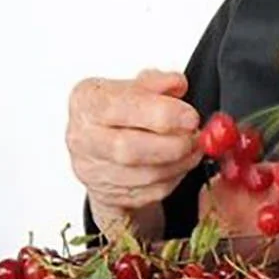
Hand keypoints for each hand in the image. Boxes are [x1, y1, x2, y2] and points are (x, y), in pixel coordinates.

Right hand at [66, 71, 198, 232]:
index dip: (162, 114)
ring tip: (193, 149)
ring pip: (143, 176)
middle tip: (195, 136)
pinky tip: (180, 165)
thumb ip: (155, 83)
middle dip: (172, 144)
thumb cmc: (119, 114)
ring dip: (178, 163)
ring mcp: (92, 171)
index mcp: (87, 103)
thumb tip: (176, 84)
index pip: (121, 108)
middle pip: (128, 149)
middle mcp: (84, 138)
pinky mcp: (109, 195)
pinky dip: (173, 179)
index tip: (190, 116)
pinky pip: (149, 193)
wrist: (101, 148)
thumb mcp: (134, 88)